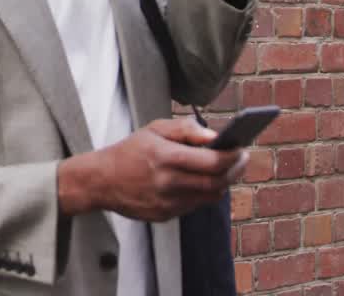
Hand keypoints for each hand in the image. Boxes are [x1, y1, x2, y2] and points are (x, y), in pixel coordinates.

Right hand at [57, 117, 248, 221]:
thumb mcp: (154, 129)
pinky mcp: (166, 215)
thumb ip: (186, 129)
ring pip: (210, 196)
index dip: (233, 156)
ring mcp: (167, 202)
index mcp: (166, 157)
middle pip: (217, 182)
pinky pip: (195, 205)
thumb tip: (214, 136)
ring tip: (224, 169)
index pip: (213, 161)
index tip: (241, 148)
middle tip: (241, 159)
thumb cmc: (129, 151)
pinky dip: (204, 192)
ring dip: (222, 182)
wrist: (101, 181)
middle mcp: (168, 182)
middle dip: (235, 170)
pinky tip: (202, 180)